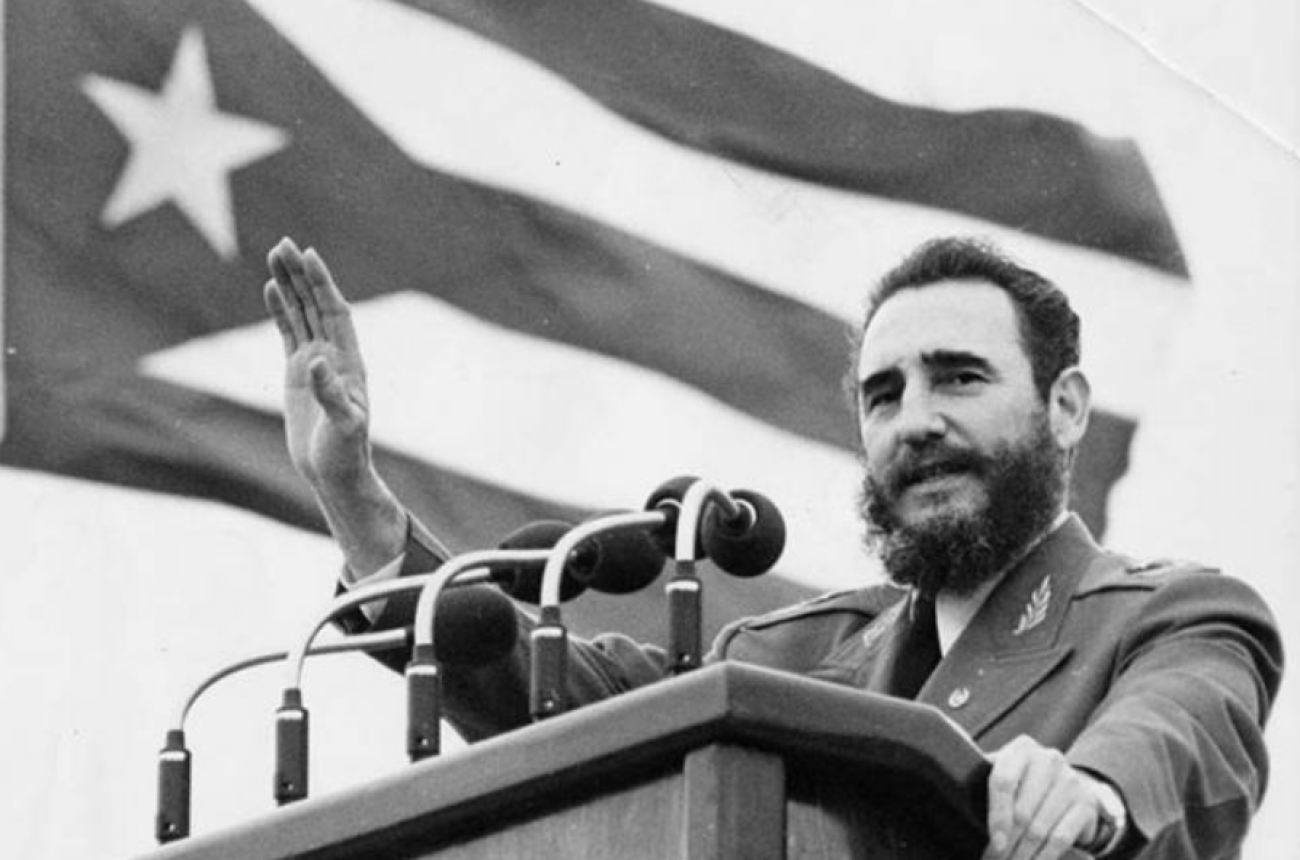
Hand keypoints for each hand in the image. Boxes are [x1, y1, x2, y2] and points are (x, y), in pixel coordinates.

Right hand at [264, 237, 369, 489]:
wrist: (335, 472)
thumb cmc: (346, 452)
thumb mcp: (343, 426)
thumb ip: (332, 395)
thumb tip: (317, 363)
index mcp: (348, 362)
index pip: (335, 312)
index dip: (323, 284)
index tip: (309, 255)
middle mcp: (334, 355)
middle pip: (316, 305)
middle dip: (302, 275)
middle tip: (284, 243)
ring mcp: (315, 362)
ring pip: (301, 314)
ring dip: (290, 285)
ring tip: (275, 254)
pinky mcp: (298, 373)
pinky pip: (288, 333)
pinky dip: (280, 311)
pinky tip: (271, 289)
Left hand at [983, 735, 1115, 859]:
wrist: (1070, 787)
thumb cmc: (1026, 782)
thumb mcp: (1007, 773)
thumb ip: (985, 778)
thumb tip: (957, 795)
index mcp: (1022, 749)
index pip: (1004, 782)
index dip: (997, 815)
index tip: (995, 841)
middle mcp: (1048, 760)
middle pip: (1022, 810)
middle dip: (1008, 843)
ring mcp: (1070, 781)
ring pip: (1040, 828)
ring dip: (1024, 854)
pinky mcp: (1086, 804)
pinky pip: (1061, 838)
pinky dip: (1045, 856)